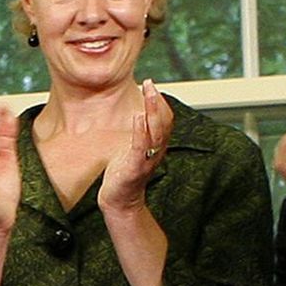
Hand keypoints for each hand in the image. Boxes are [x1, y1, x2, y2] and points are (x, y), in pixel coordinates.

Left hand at [98, 79, 171, 212]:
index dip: (160, 102)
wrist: (120, 201)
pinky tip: (138, 117)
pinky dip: (141, 131)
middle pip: (164, 123)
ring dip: (153, 111)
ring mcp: (147, 159)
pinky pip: (141, 147)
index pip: (165, 120)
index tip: (152, 85)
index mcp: (157, 146)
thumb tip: (137, 112)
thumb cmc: (125, 174)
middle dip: (158, 102)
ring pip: (156, 132)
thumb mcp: (134, 149)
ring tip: (149, 94)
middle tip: (151, 83)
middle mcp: (156, 151)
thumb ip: (139, 133)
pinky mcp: (135, 167)